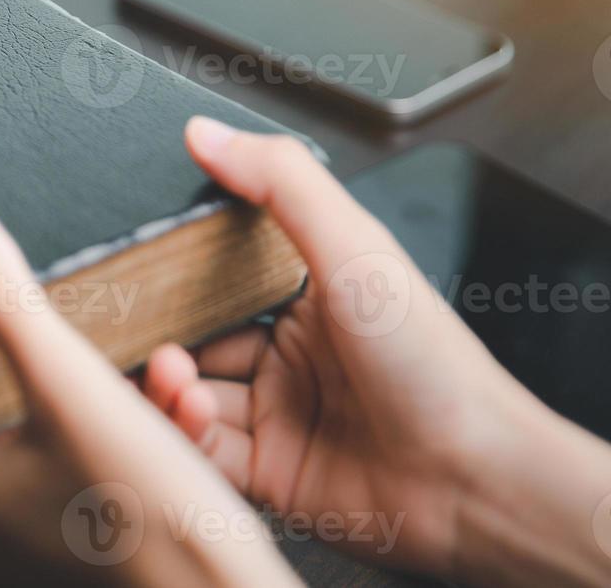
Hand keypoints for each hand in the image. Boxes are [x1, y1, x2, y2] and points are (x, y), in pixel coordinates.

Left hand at [0, 195, 298, 587]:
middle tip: (98, 337)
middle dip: (63, 363)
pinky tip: (180, 416)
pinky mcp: (93, 556)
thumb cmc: (149, 522)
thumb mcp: (71, 386)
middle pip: (1, 411)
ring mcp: (37, 544)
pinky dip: (138, 440)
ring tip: (164, 375)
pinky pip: (102, 477)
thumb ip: (6, 300)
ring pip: (62, 441)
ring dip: (114, 398)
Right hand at [143, 118, 551, 574]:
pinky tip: (189, 407)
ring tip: (169, 370)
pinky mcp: (268, 474)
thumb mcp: (354, 247)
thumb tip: (207, 132)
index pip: (221, 274)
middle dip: (158, 331)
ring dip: (165, 381)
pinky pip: (201, 450)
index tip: (135, 264)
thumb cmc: (434, 363)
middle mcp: (291, 355)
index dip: (176, 271)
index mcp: (309, 296)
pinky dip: (183, 429)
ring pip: (188, 393)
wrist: (476, 478)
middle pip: (195, 336)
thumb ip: (280, 182)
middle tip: (133, 325)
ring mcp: (278, 415)